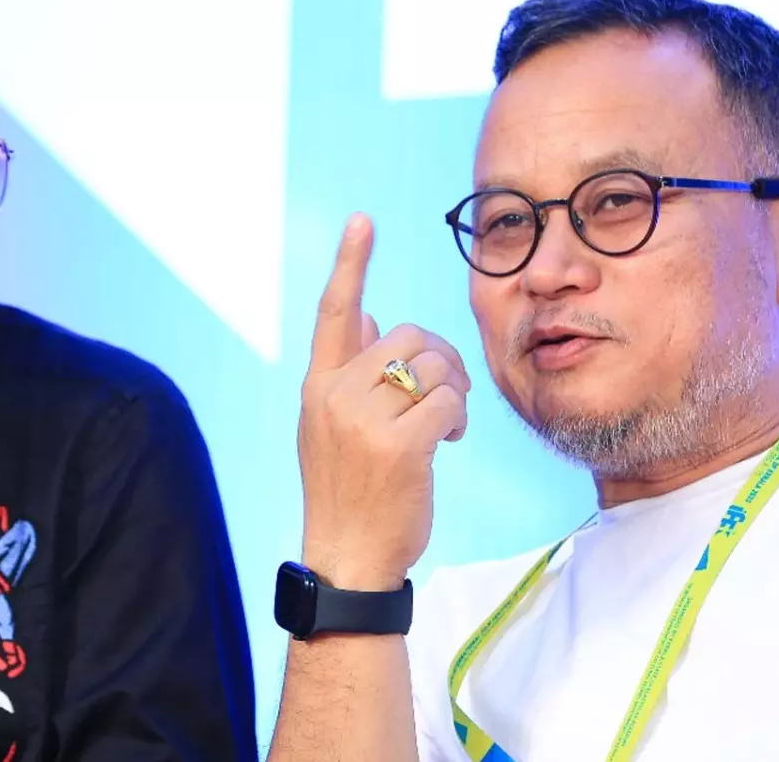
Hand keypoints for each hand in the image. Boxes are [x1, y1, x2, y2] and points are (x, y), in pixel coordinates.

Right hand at [296, 215, 470, 590]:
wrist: (348, 559)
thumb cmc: (351, 492)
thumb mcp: (334, 427)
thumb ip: (350, 370)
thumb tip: (370, 309)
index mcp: (317, 385)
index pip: (335, 311)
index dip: (352, 263)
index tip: (363, 221)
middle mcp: (334, 394)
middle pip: (409, 336)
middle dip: (442, 359)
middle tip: (450, 395)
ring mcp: (364, 419)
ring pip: (435, 365)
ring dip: (456, 390)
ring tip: (446, 425)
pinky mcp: (400, 444)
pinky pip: (450, 401)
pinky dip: (460, 416)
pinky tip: (451, 440)